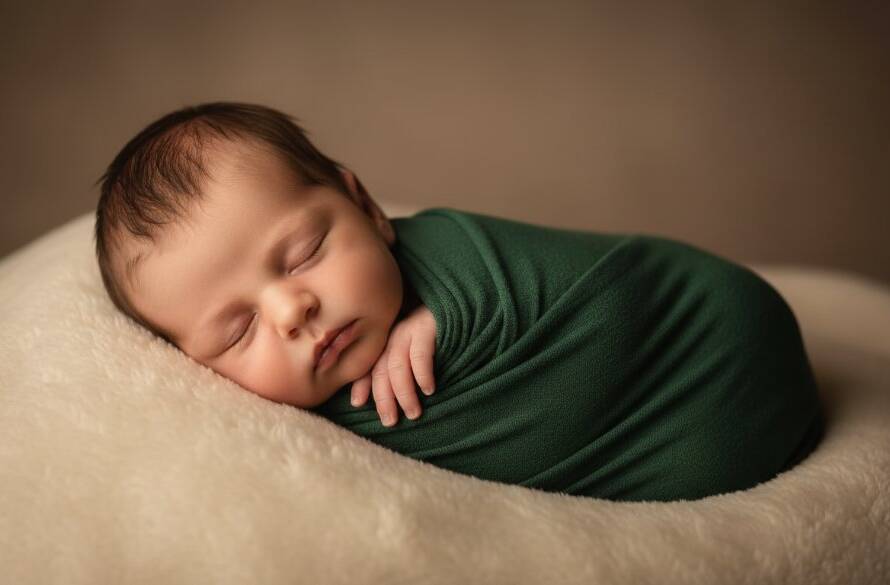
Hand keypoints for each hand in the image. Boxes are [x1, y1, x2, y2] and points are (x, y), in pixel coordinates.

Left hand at [350, 304, 435, 426]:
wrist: (463, 306)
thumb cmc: (443, 335)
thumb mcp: (418, 352)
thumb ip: (403, 367)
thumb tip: (391, 399)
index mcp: (390, 341)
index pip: (371, 365)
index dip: (362, 384)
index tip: (357, 403)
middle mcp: (395, 335)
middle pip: (381, 370)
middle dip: (383, 398)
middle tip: (390, 421)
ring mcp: (411, 329)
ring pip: (397, 366)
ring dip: (404, 393)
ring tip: (413, 413)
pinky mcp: (429, 326)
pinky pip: (420, 354)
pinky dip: (422, 375)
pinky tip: (428, 390)